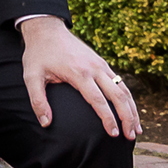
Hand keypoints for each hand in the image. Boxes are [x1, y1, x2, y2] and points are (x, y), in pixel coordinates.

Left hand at [18, 16, 140, 140]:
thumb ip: (38, 101)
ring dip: (132, 110)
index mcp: (79, 73)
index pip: (98, 100)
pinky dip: (127, 99)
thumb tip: (46, 123)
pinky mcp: (102, 63)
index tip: (113, 134)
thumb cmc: (38, 54)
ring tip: (136, 130)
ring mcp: (100, 64)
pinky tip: (131, 112)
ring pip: (123, 89)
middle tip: (130, 137)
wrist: (46, 29)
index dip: (108, 119)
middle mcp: (94, 68)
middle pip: (118, 96)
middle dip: (127, 118)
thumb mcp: (31, 76)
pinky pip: (120, 83)